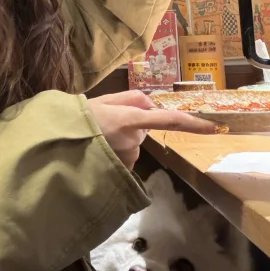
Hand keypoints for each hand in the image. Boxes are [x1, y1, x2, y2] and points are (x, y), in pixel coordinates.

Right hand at [86, 90, 219, 169]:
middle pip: (142, 130)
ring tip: (96, 139)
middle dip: (130, 127)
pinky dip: (114, 155)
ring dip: (120, 142)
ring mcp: (127, 158)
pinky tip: (97, 152)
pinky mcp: (121, 171)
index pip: (169, 121)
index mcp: (130, 119)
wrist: (55, 147)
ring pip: (132, 146)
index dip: (193, 124)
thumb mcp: (101, 101)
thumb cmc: (76, 121)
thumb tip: (150, 104)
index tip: (215, 128)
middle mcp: (133, 140)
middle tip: (104, 124)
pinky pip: (124, 159)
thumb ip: (129, 99)